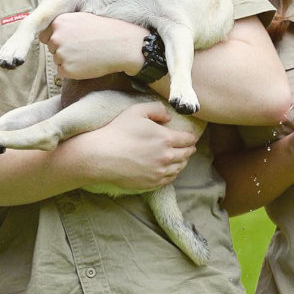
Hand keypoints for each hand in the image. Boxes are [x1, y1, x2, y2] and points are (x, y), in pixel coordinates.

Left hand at [40, 12, 147, 78]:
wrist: (123, 46)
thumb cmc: (106, 31)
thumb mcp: (83, 19)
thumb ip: (65, 25)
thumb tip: (51, 33)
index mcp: (59, 22)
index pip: (46, 35)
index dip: (58, 39)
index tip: (72, 40)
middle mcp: (56, 37)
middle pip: (52, 48)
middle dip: (64, 49)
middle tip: (84, 47)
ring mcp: (60, 54)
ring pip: (58, 60)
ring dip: (69, 60)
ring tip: (88, 54)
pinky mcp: (67, 70)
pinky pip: (63, 72)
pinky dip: (73, 71)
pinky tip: (87, 64)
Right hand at [84, 101, 198, 189]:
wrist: (101, 156)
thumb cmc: (118, 131)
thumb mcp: (137, 111)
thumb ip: (157, 109)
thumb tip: (169, 118)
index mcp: (166, 138)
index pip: (188, 139)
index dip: (191, 137)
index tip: (191, 137)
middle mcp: (166, 157)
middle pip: (186, 154)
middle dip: (189, 149)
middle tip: (189, 147)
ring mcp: (159, 172)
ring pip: (179, 167)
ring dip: (182, 162)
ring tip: (182, 158)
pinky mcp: (151, 183)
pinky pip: (169, 179)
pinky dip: (173, 173)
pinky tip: (171, 170)